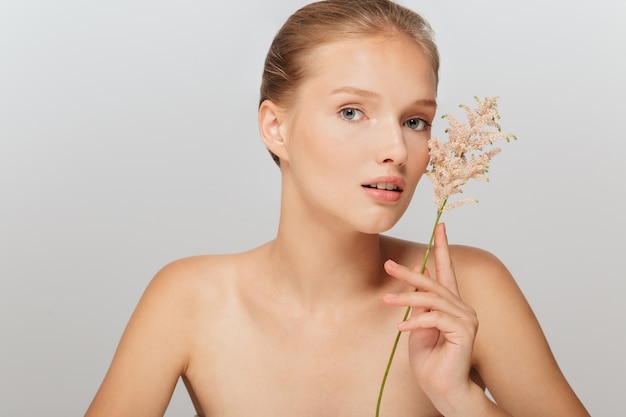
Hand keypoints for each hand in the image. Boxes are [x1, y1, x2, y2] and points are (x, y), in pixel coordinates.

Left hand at [383, 223, 478, 410]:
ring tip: (386, 300)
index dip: (442, 248)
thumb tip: (415, 279)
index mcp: (452, 305)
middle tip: (388, 264)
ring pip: (432, 299)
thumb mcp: (419, 326)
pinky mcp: (464, 332)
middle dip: (409, 273)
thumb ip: (420, 305)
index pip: (447, 271)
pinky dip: (416, 321)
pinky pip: (434, 318)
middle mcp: (462, 308)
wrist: (442, 389)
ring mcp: (466, 319)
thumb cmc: (430, 360)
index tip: (440, 227)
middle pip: (433, 283)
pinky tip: (402, 328)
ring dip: (406, 298)